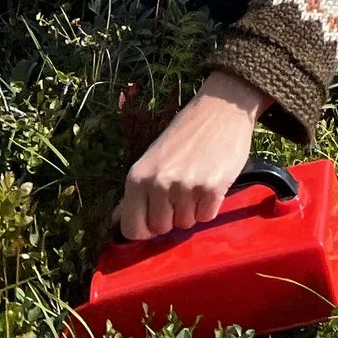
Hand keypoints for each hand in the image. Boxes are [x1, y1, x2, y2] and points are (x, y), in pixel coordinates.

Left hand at [116, 73, 264, 240]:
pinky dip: (210, 206)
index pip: (132, 229)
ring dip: (193, 210)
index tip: (158, 216)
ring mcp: (185, 186)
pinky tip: (211, 184)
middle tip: (182, 192)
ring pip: (186, 223)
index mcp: (138, 177)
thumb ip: (136, 192)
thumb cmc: (185, 135)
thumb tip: (116, 221)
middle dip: (173, 216)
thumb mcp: (152, 159)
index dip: (146, 228)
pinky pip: (207, 217)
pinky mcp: (212, 187)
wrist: (221, 109)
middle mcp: (158, 183)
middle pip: (161, 228)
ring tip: (197, 182)